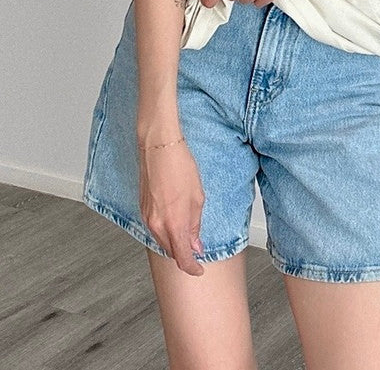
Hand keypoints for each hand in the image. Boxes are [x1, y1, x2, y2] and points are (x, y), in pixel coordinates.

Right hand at [138, 138, 206, 276]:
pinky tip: (174, 222)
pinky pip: (154, 228)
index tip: (199, 269)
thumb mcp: (197, 197)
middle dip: (183, 254)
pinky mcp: (142, 208)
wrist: (159, 147)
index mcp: (173, 224)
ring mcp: (147, 217)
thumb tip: (195, 244)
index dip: (192, 267)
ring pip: (161, 240)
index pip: (182, 257)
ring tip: (187, 235)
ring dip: (174, 242)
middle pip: (170, 250)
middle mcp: (157, 225)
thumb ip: (195, 224)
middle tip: (197, 250)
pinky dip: (165, 231)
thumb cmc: (180, 167)